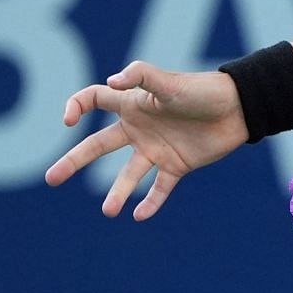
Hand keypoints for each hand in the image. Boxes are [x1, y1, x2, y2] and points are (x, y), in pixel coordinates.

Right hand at [48, 63, 251, 219]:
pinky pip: (159, 188)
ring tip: (109, 211)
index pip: (94, 100)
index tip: (70, 120)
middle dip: (73, 161)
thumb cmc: (204, 89)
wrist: (240, 107)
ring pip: (128, 174)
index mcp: (133, 104)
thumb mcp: (170, 81)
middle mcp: (139, 128)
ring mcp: (156, 148)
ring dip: (117, 192)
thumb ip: (141, 77)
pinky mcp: (176, 164)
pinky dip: (150, 202)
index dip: (76, 106)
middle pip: (97, 145)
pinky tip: (139, 215)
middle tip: (52, 178)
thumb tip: (112, 81)